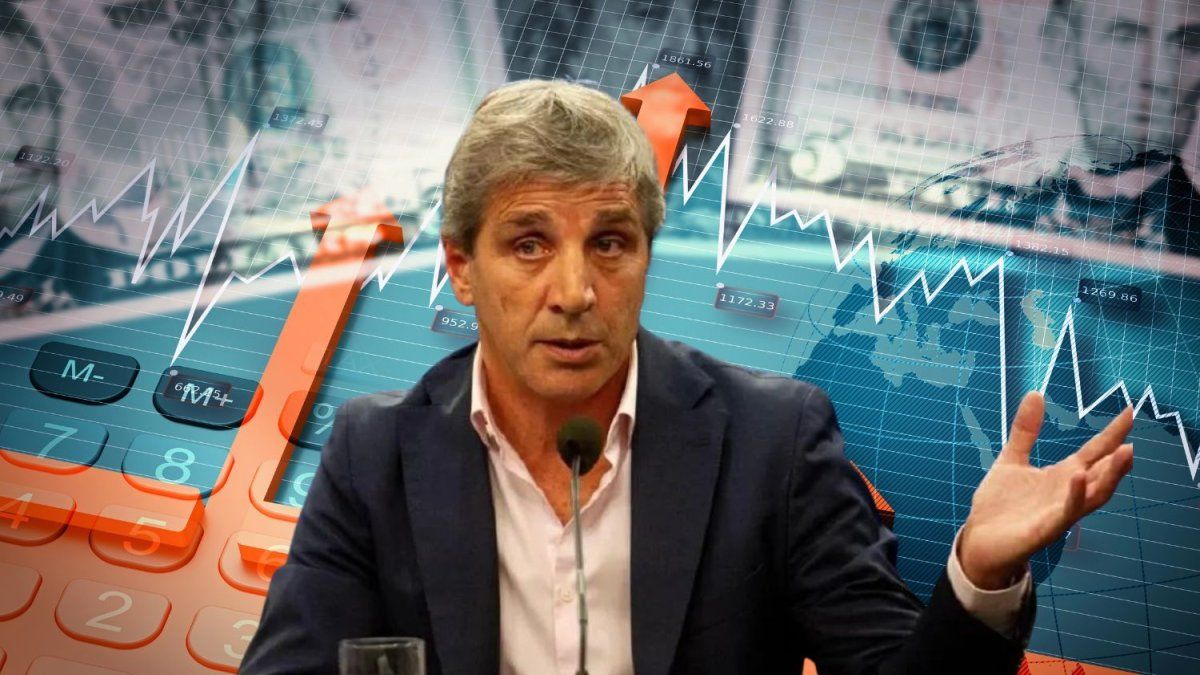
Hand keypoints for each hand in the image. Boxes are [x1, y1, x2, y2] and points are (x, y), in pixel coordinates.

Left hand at [959, 391, 1133, 589]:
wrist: (979, 539)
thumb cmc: (999, 504)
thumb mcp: (1012, 459)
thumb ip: (1026, 430)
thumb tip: (1036, 394)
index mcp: (1062, 476)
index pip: (1094, 452)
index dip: (1112, 433)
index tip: (1129, 411)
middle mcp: (1068, 493)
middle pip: (1102, 474)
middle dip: (1119, 458)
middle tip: (1132, 438)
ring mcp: (1060, 512)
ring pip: (1095, 495)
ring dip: (1110, 476)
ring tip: (1125, 452)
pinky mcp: (1046, 529)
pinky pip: (1066, 512)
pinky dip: (1075, 495)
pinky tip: (1079, 477)